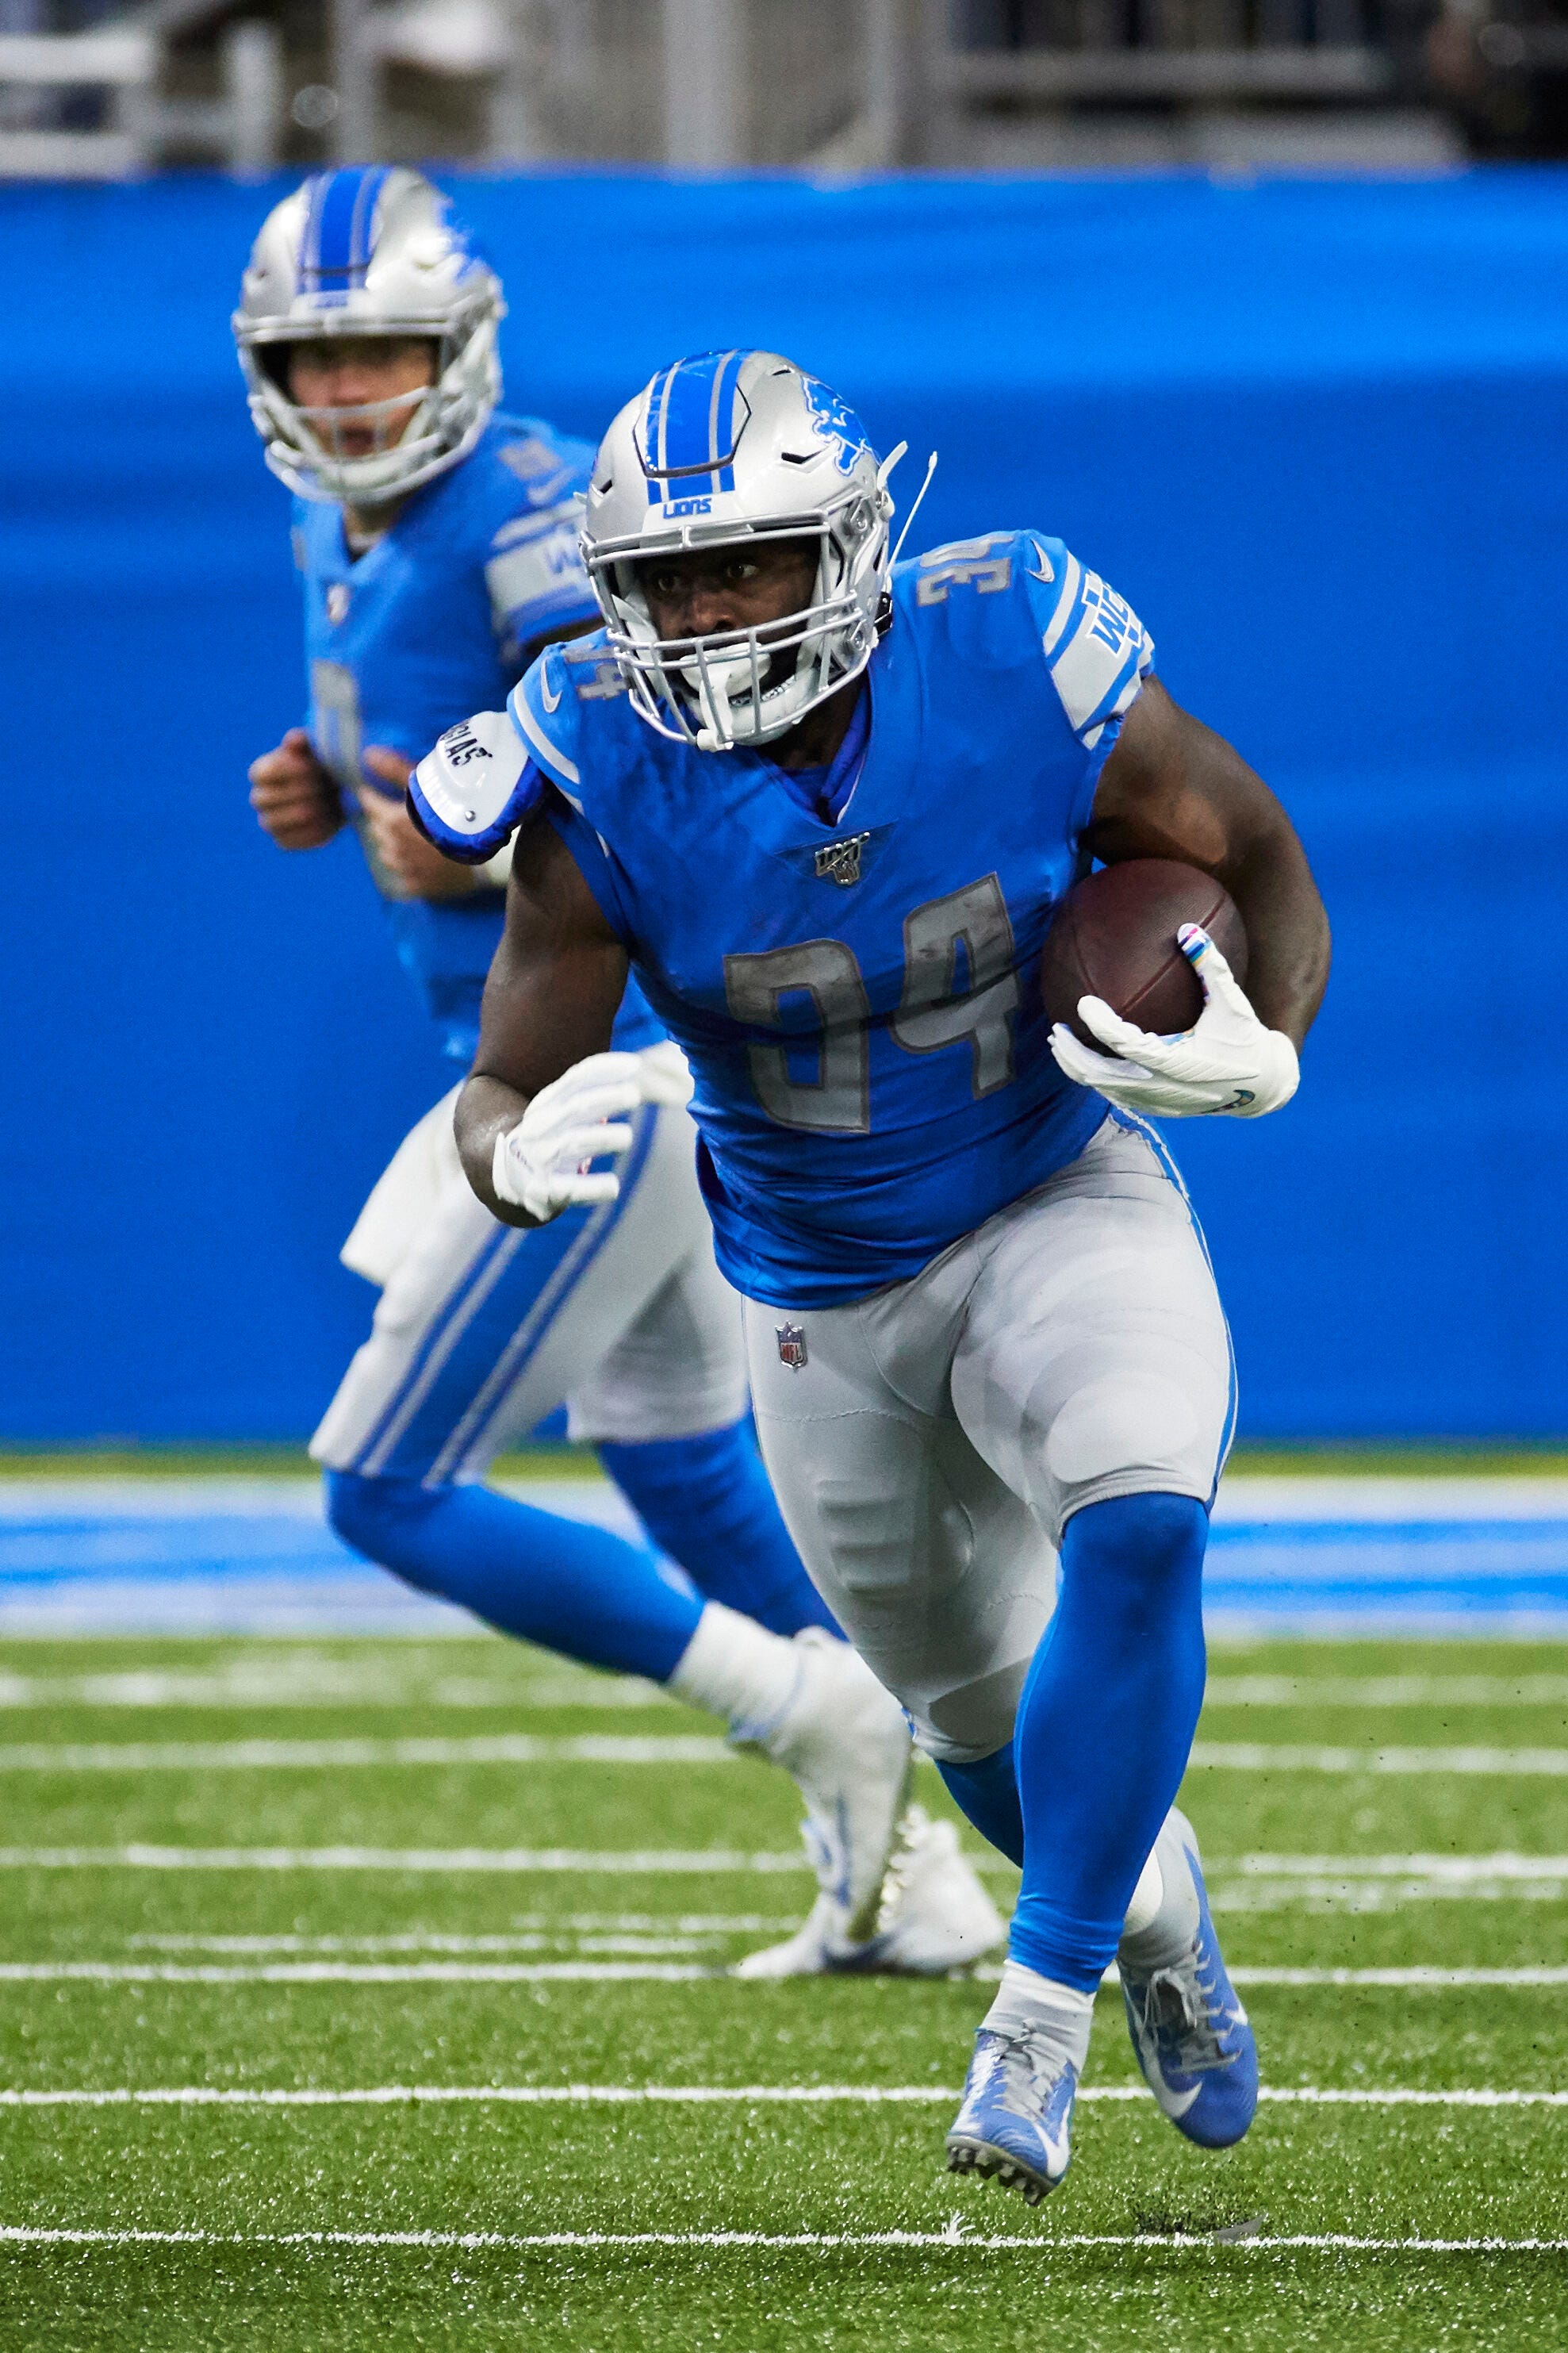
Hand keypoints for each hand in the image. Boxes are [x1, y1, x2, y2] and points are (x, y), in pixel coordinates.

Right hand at [248, 728, 341, 849]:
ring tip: (327, 803)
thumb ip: (305, 743)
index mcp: (261, 773)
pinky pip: (289, 842)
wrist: (339, 794)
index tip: (313, 767)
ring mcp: (269, 822)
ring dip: (303, 813)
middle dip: (298, 793)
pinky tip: (328, 821)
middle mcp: (259, 799)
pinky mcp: (284, 841)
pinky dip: (308, 833)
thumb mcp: (316, 750)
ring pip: (274, 823)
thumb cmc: (323, 766)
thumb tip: (294, 740)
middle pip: (266, 799)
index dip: (286, 771)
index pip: (260, 774)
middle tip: (324, 787)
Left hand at [357, 747, 482, 900]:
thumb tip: (367, 753)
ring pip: (387, 854)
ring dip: (394, 844)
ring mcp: (405, 870)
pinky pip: (403, 875)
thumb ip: (395, 770)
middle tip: (402, 812)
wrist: (488, 855)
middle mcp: (393, 847)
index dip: (372, 796)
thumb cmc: (460, 815)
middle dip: (383, 819)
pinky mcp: (418, 887)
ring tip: (412, 837)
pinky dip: (408, 866)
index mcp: (391, 821)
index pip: (369, 804)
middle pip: (377, 830)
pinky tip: (422, 860)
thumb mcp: (429, 786)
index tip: (377, 791)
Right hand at [492, 1049, 693, 1221]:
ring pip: (571, 1143)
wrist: (501, 1177)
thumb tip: (630, 1073)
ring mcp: (540, 1158)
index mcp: (547, 1104)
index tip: (634, 1065)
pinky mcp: (543, 1191)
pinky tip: (613, 1187)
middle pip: (576, 1107)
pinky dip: (591, 1187)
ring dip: (601, 1138)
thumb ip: (587, 1095)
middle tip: (634, 1094)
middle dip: (605, 1099)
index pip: (575, 1080)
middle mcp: (542, 1127)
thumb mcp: (558, 1111)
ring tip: (626, 1137)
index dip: (603, 1070)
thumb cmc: (545, 1139)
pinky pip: (568, 1189)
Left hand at [1049, 925, 1299, 1118]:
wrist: (1264, 1087)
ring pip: (1102, 1090)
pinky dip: (1096, 1079)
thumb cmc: (1246, 1038)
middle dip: (1072, 1053)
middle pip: (1098, 1076)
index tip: (1082, 1003)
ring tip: (1061, 1044)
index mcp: (1178, 1062)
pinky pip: (1115, 1096)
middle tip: (1056, 1029)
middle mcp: (1162, 1087)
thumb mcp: (1233, 1001)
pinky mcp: (1157, 1110)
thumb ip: (1211, 965)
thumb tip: (1187, 927)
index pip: (1125, 1045)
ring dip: (1077, 1068)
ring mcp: (1157, 1103)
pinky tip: (1086, 1059)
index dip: (1100, 1025)